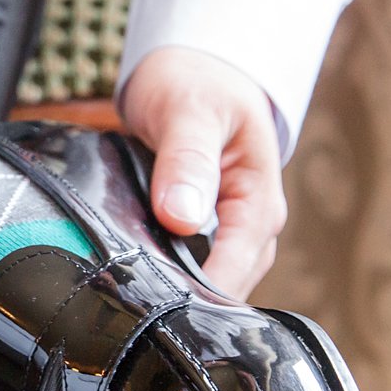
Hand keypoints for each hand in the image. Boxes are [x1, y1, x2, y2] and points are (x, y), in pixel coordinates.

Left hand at [121, 46, 286, 300]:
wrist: (193, 70)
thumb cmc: (197, 82)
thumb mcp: (190, 110)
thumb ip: (187, 160)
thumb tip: (183, 216)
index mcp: (260, 200)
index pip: (236, 267)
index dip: (201, 295)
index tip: (159, 312)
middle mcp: (251, 224)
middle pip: (226, 287)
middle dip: (186, 303)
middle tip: (135, 319)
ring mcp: (228, 232)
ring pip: (208, 283)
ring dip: (175, 294)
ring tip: (131, 308)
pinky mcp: (202, 233)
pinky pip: (188, 268)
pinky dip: (164, 276)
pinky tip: (134, 284)